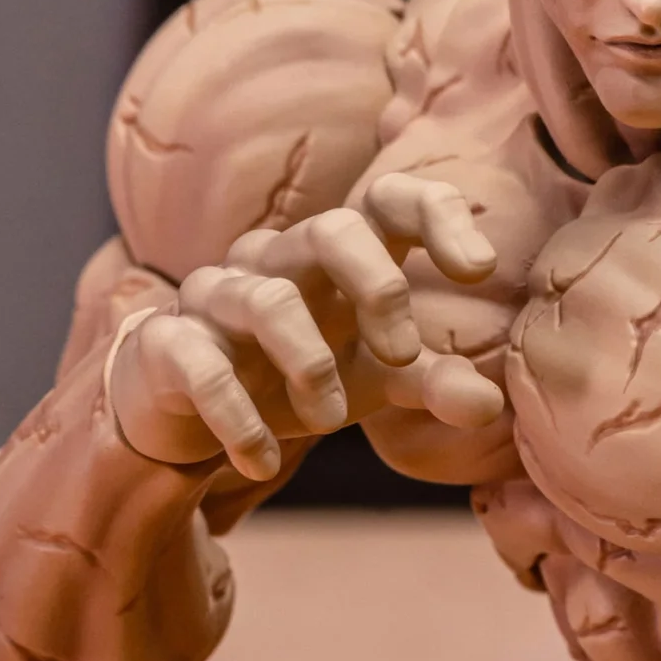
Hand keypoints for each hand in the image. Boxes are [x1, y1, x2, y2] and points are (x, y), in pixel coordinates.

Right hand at [108, 174, 503, 478]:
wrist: (185, 410)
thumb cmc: (293, 375)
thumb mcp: (373, 380)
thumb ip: (431, 382)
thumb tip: (491, 404)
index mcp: (336, 258)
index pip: (386, 198)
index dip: (436, 215)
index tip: (478, 269)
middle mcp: (277, 261)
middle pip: (331, 228)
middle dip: (379, 288)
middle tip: (402, 355)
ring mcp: (218, 296)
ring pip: (268, 300)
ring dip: (312, 368)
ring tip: (328, 424)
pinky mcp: (170, 344)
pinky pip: (205, 369)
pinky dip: (240, 421)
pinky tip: (261, 462)